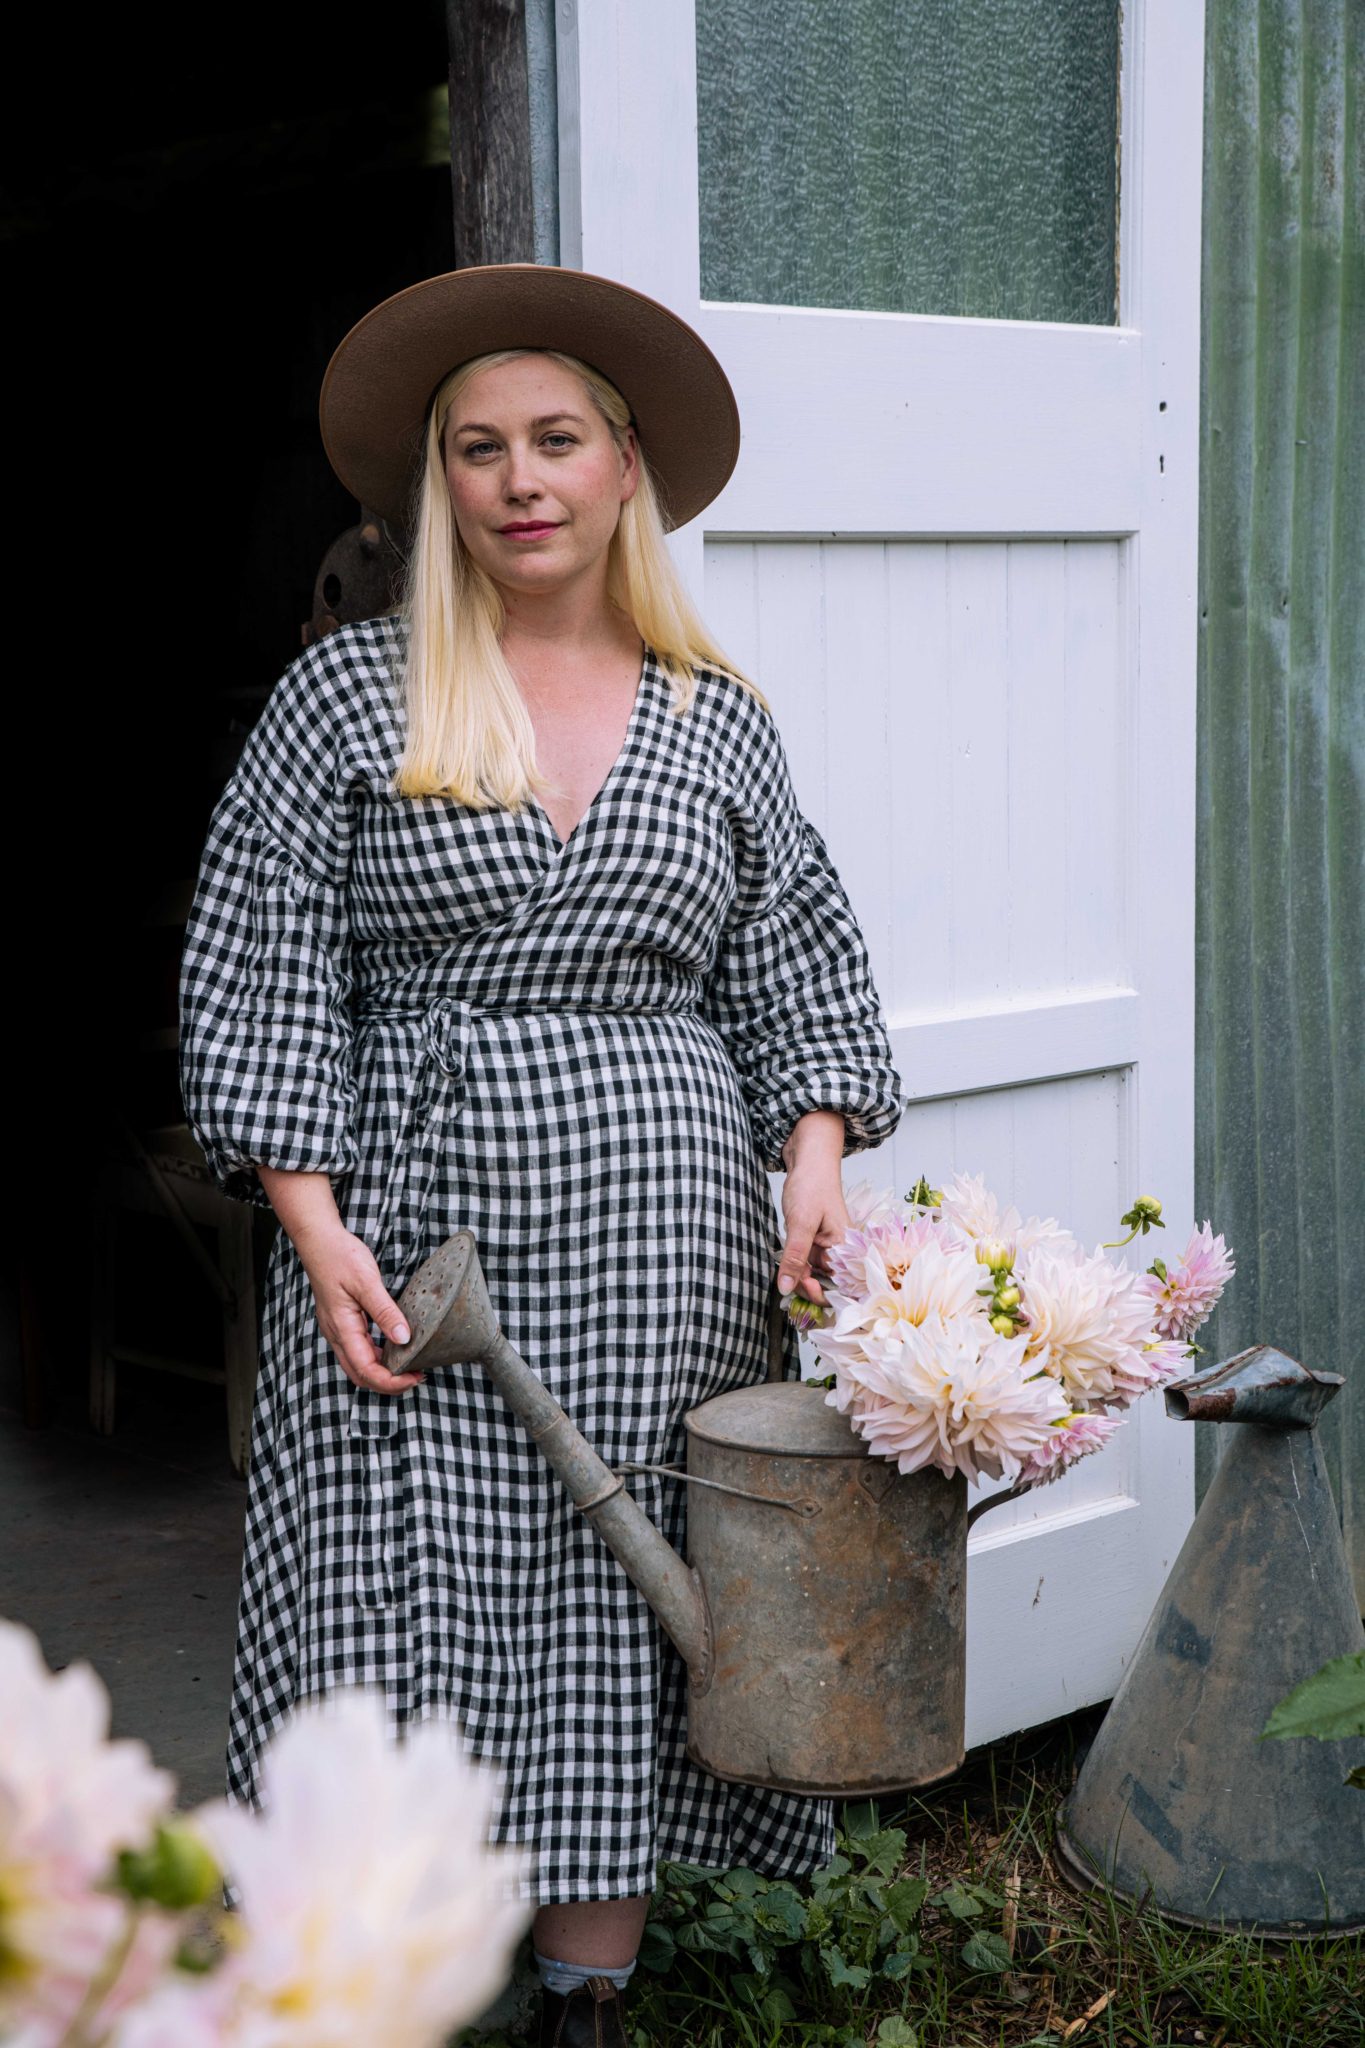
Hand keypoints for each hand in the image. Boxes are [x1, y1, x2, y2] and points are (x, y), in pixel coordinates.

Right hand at [294, 1219, 424, 1394]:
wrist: (319, 1240)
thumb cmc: (339, 1257)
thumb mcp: (366, 1281)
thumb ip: (385, 1311)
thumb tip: (404, 1338)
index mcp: (342, 1328)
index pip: (366, 1369)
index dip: (390, 1382)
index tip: (414, 1378)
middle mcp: (337, 1334)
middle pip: (361, 1375)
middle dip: (388, 1384)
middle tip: (416, 1377)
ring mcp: (337, 1329)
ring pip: (358, 1364)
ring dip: (382, 1372)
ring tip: (409, 1366)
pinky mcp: (341, 1321)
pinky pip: (358, 1349)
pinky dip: (376, 1357)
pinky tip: (393, 1348)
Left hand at [777, 1111, 848, 1306]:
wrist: (808, 1158)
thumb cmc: (812, 1186)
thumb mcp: (800, 1224)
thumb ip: (794, 1258)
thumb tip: (786, 1289)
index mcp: (845, 1248)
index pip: (840, 1286)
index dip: (822, 1296)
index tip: (802, 1294)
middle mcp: (838, 1250)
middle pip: (825, 1283)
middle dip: (805, 1288)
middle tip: (786, 1286)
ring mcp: (824, 1246)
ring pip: (811, 1274)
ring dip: (796, 1278)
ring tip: (784, 1275)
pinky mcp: (812, 1241)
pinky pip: (804, 1262)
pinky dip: (793, 1266)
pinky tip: (785, 1266)